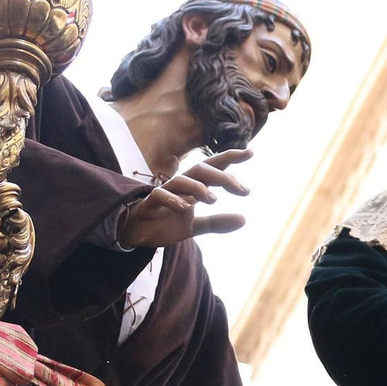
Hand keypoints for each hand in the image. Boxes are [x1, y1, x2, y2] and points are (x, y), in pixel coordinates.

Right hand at [117, 149, 252, 248]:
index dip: (230, 158)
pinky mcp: (148, 205)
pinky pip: (159, 196)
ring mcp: (163, 193)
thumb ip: (216, 222)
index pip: (212, 167)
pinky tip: (185, 208)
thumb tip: (244, 219)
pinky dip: (173, 200)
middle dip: (222, 176)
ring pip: (181, 180)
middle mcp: (179, 186)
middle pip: (200, 170)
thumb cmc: (163, 222)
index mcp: (192, 188)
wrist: (135, 233)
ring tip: (214, 199)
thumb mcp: (194, 226)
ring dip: (199, 188)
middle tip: (243, 190)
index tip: (251, 152)